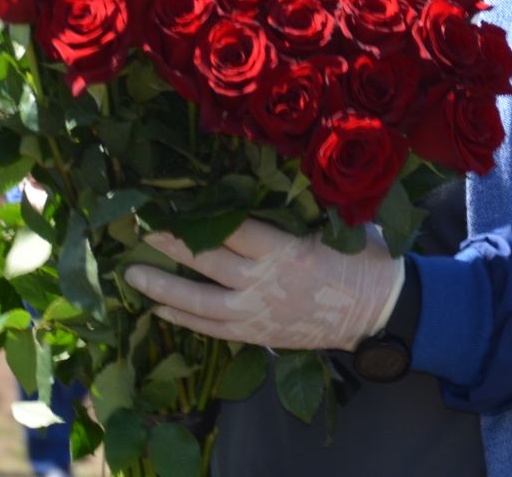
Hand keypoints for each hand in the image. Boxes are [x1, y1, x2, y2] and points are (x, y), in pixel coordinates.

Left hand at [124, 219, 404, 351]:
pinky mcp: (260, 333)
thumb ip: (296, 209)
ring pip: (201, 302)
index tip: (170, 199)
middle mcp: (265, 282)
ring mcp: (259, 312)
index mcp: (285, 249)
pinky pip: (214, 329)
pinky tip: (160, 309)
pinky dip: (186, 320)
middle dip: (171, 244)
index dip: (198, 214)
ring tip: (132, 275)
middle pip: (208, 261)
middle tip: (139, 228)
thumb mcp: (334, 225)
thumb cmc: (361, 259)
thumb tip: (264, 177)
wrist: (380, 311)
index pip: (232, 229)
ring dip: (164, 288)